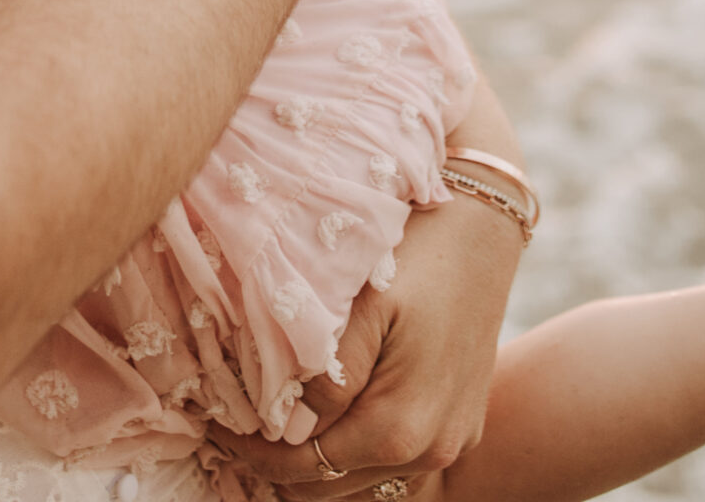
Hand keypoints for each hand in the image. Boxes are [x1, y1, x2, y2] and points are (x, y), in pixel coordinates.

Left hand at [204, 192, 518, 493]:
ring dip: (318, 463)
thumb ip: (326, 375)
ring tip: (274, 424)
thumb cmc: (419, 255)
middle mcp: (430, 450)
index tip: (219, 431)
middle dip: (281, 468)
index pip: (307, 469)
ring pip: (365, 481)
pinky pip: (395, 461)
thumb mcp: (363, 305)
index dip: (256, 456)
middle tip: (237, 431)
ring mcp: (450, 443)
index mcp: (399, 427)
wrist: (486, 228)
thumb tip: (287, 424)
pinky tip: (327, 419)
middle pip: (334, 489)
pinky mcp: (459, 427)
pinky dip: (355, 452)